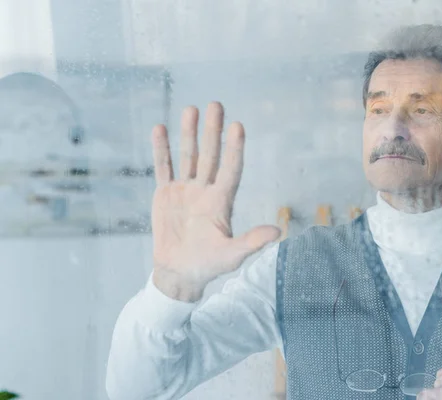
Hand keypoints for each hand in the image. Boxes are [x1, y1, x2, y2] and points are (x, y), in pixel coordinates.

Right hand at [150, 103, 280, 301]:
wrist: (179, 272)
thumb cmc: (209, 265)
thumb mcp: (232, 256)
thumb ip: (251, 242)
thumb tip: (278, 233)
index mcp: (222, 202)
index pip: (230, 170)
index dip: (234, 149)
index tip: (238, 126)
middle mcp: (206, 190)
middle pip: (210, 156)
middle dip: (213, 131)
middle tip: (216, 105)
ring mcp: (186, 190)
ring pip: (188, 156)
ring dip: (189, 134)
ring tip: (190, 109)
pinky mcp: (166, 194)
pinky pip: (163, 168)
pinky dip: (161, 150)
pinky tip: (160, 129)